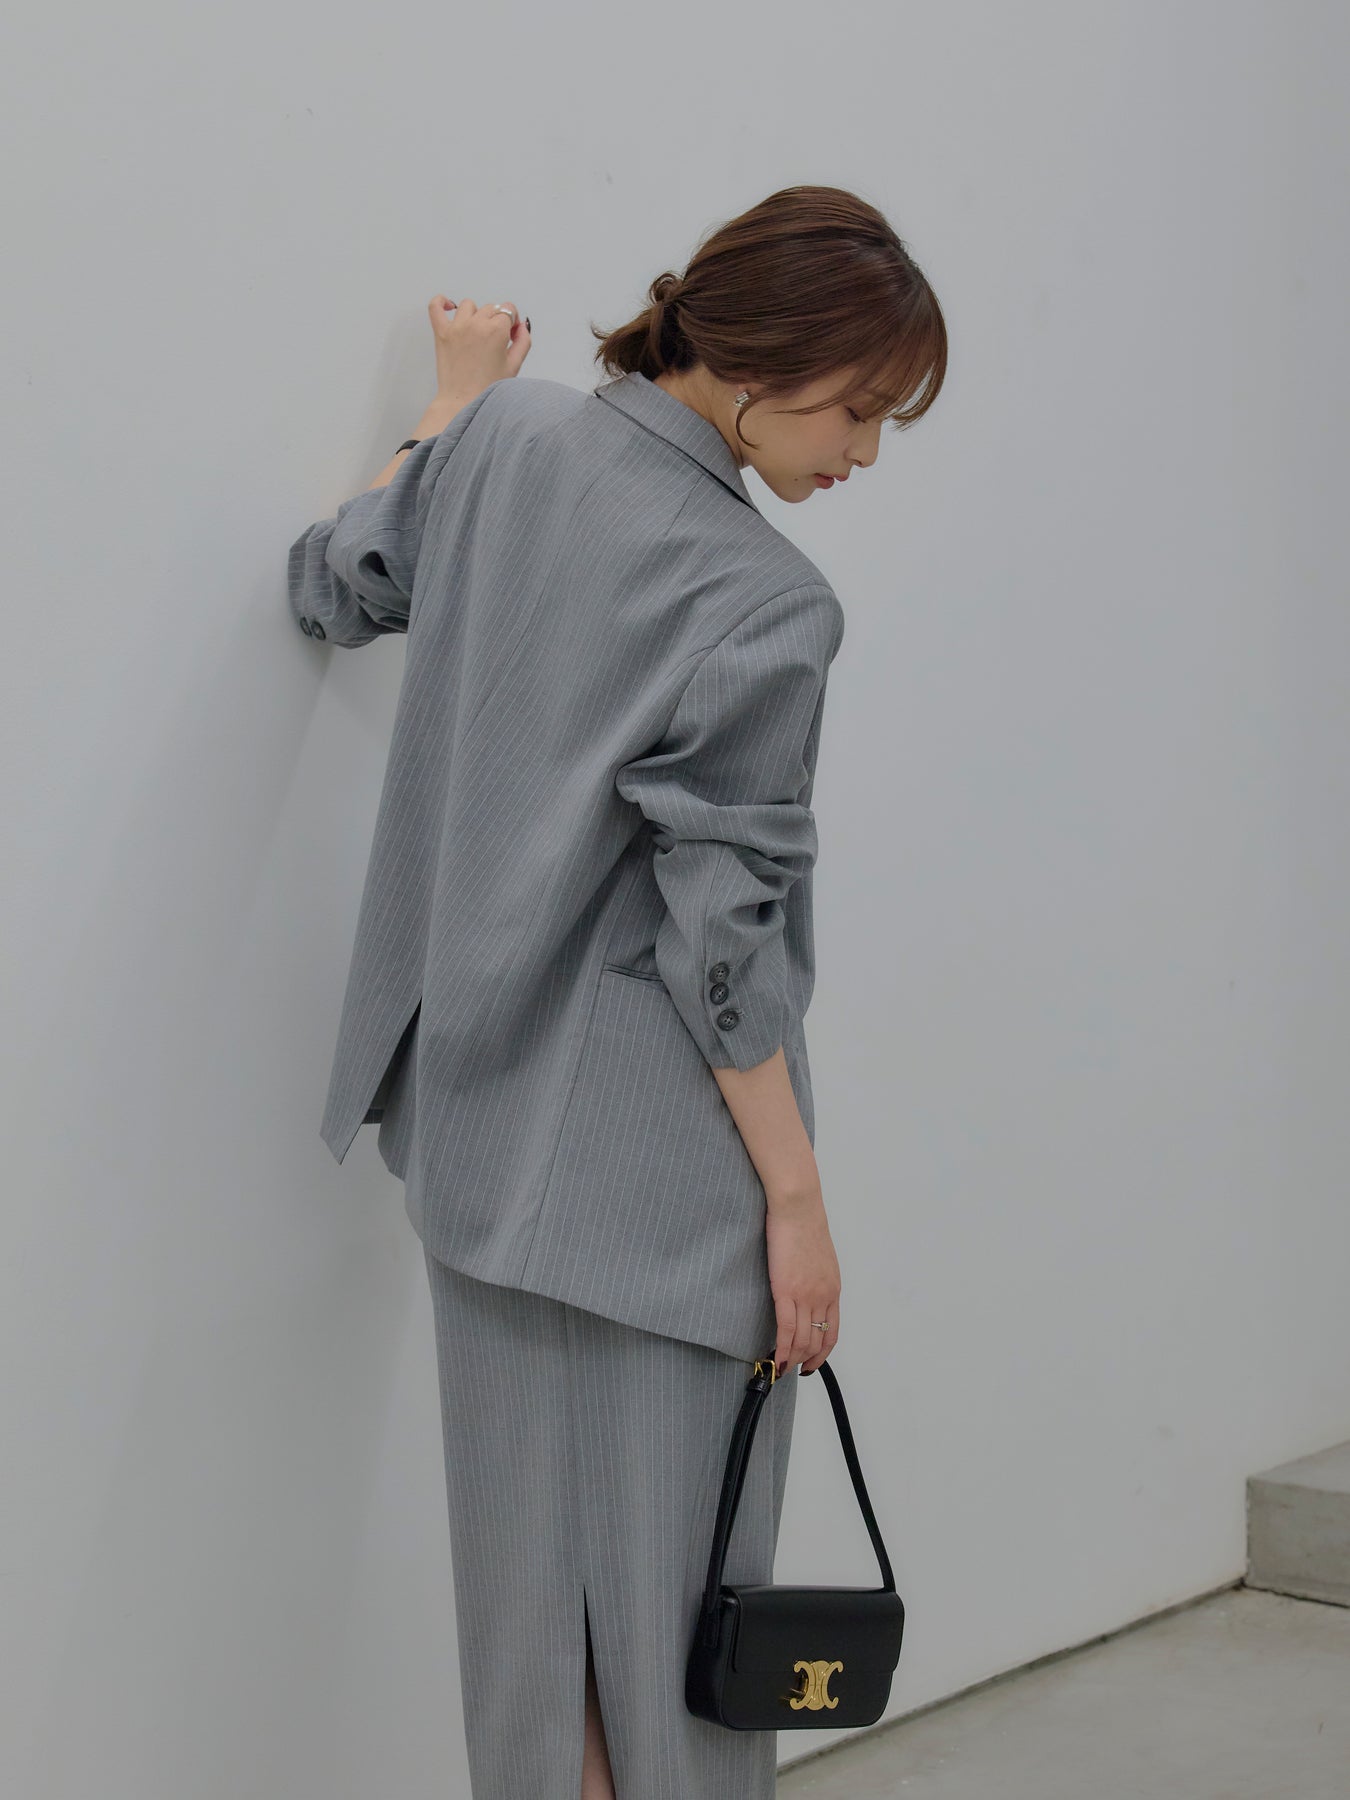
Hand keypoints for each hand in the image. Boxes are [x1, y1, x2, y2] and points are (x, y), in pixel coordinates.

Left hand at [430, 293, 531, 400]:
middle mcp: (476, 324)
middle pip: (491, 308)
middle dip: (496, 320)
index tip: (509, 334)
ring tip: (476, 332)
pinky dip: (441, 302)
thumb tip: (521, 325)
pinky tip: (449, 307)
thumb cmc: (488, 388)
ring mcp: (457, 327)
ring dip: (475, 314)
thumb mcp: (514, 365)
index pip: (508, 310)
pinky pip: (436, 306)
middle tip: (494, 341)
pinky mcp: (441, 332)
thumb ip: (523, 341)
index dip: (511, 322)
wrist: (463, 402)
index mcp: (496, 330)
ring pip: (469, 305)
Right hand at [765, 1192, 840, 1375]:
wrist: (798, 1207)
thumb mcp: (820, 1259)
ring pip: (801, 1340)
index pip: (832, 1333)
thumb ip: (817, 1280)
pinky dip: (781, 1348)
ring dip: (791, 1359)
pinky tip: (775, 1357)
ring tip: (780, 1368)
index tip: (811, 1364)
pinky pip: (785, 1328)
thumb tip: (807, 1292)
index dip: (821, 1354)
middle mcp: (824, 1297)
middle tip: (790, 1370)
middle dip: (804, 1360)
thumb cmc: (805, 1225)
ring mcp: (806, 1295)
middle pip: (816, 1341)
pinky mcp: (786, 1290)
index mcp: (833, 1289)